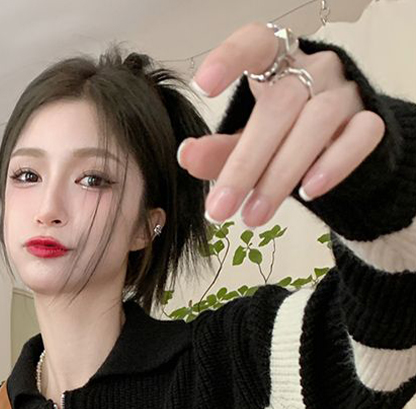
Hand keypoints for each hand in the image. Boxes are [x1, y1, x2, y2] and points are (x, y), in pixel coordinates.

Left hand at [178, 21, 385, 227]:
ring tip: (253, 216)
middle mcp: (314, 71)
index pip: (255, 44)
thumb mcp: (244, 144)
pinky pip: (358, 137)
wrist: (341, 152)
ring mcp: (344, 94)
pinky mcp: (371, 122)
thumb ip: (218, 151)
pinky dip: (334, 165)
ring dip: (280, 175)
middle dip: (245, 163)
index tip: (201, 87)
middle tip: (219, 208)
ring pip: (315, 123)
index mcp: (277, 64)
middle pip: (279, 106)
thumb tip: (187, 156)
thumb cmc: (282, 140)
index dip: (229, 59)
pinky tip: (308, 192)